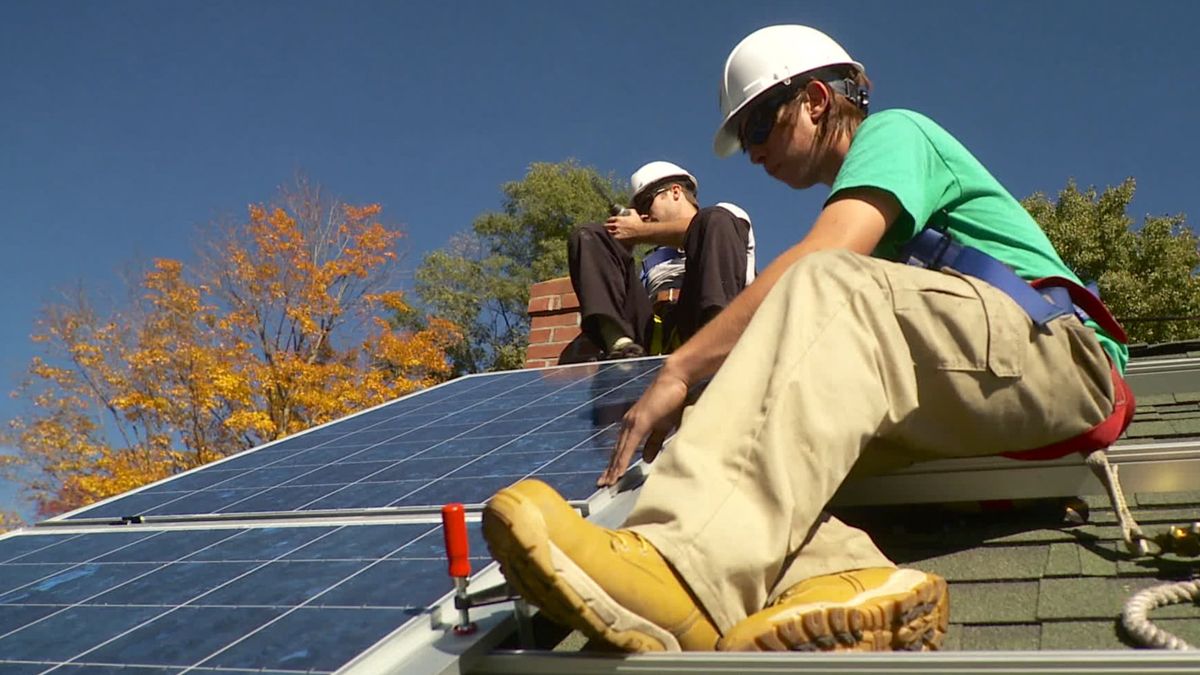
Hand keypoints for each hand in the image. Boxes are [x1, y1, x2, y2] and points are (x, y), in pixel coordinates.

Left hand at [598, 370, 688, 486]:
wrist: (675, 379)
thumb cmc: (671, 400)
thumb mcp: (663, 426)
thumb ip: (654, 442)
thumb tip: (645, 459)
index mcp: (633, 425)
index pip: (621, 448)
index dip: (615, 464)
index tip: (609, 478)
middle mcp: (628, 424)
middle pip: (616, 452)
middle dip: (609, 469)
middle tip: (601, 484)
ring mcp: (632, 423)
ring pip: (619, 451)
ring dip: (613, 468)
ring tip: (607, 483)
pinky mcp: (639, 423)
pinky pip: (628, 446)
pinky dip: (622, 460)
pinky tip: (618, 471)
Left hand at [604, 211, 646, 243]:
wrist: (642, 231)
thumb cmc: (638, 223)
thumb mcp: (634, 214)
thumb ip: (630, 210)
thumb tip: (628, 209)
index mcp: (619, 218)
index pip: (609, 219)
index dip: (609, 221)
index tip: (609, 223)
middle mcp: (616, 225)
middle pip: (606, 226)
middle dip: (606, 227)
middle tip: (607, 229)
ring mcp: (617, 231)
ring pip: (608, 232)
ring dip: (609, 233)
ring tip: (609, 234)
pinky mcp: (619, 238)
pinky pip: (612, 238)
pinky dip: (612, 238)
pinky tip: (613, 239)